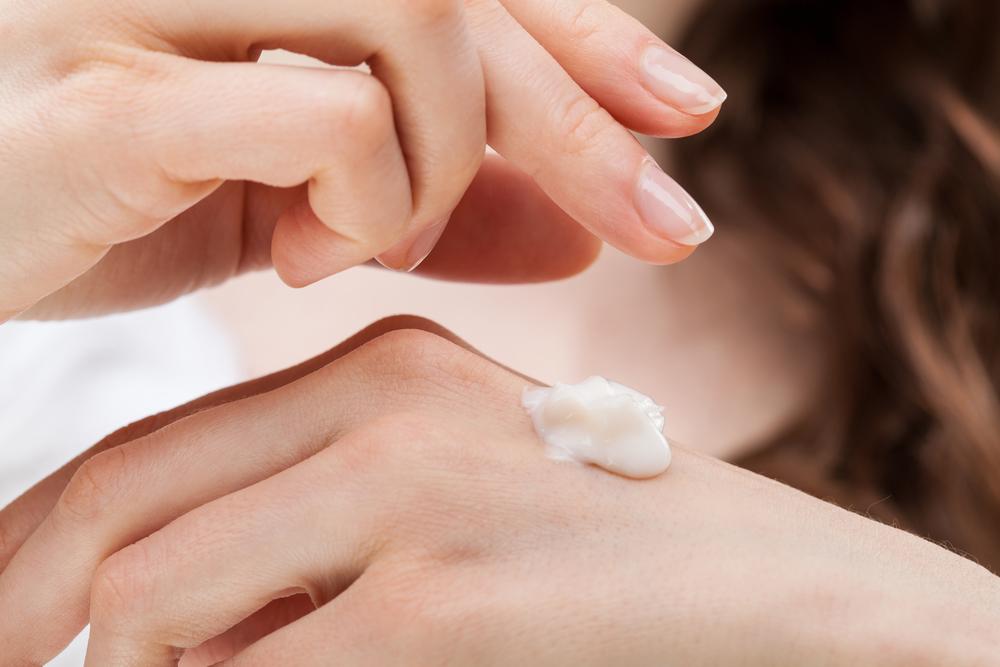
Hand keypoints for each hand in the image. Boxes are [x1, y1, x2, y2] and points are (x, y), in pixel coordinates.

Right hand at [1, 0, 723, 320]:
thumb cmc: (117, 203)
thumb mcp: (299, 207)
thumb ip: (436, 212)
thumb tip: (582, 236)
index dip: (592, 38)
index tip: (682, 114)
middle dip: (585, 122)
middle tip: (663, 226)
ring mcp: (148, 4)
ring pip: (412, 28)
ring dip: (443, 167)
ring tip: (380, 242)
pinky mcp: (102, 98)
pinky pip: (320, 116)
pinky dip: (362, 196)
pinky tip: (306, 257)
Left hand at [10, 319, 993, 665]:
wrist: (780, 596)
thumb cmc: (604, 554)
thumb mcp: (453, 494)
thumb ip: (310, 529)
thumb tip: (149, 627)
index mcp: (381, 369)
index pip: (144, 455)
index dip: (30, 550)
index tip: (4, 619)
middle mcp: (387, 410)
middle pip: (124, 525)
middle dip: (33, 617)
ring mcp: (418, 500)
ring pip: (157, 611)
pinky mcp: (452, 611)